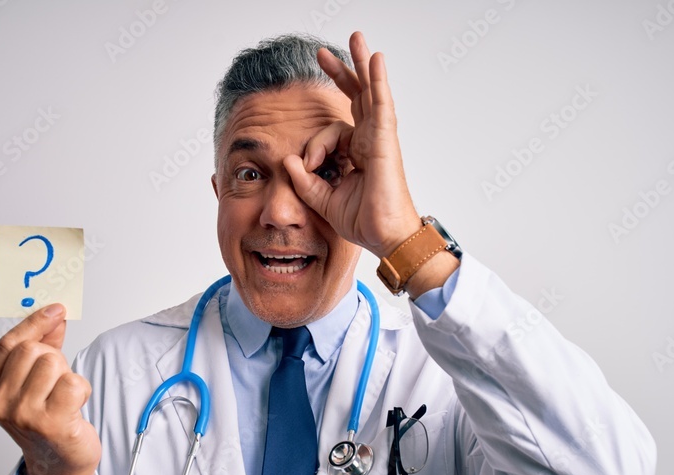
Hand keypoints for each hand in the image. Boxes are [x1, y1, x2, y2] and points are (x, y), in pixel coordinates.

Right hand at [0, 304, 99, 474]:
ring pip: (52, 363)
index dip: (34, 323)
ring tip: (63, 397)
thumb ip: (42, 346)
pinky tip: (74, 407)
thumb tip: (54, 315)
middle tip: (57, 381)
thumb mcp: (35, 382)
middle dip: (53, 358)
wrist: (59, 464)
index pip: (7, 345)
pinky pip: (73, 383)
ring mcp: (23, 415)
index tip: (56, 310)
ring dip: (67, 375)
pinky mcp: (50, 423)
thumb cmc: (47, 421)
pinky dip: (81, 389)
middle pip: (31, 351)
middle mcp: (0, 404)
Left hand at [283, 31, 420, 258]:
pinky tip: (375, 59)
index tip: (306, 164)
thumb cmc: (363, 221)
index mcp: (357, 154)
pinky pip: (381, 104)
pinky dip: (378, 80)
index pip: (335, 129)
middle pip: (356, 98)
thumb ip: (305, 180)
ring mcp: (379, 139)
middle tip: (323, 53)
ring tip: (356, 38)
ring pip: (370, 93)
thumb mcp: (322, 199)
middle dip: (341, 72)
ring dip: (361, 64)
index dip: (316, 139)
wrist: (384, 237)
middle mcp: (370, 142)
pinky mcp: (385, 141)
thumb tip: (289, 160)